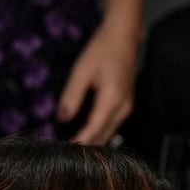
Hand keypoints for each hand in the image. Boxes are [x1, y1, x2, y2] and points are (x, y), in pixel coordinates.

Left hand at [57, 22, 138, 144]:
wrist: (124, 38)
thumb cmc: (102, 50)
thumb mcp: (82, 70)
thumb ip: (72, 95)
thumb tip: (62, 118)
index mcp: (113, 99)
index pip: (94, 129)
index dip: (80, 142)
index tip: (64, 152)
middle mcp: (124, 108)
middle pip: (104, 136)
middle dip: (85, 145)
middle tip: (63, 152)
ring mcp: (127, 108)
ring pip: (109, 133)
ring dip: (92, 140)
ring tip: (71, 145)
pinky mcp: (126, 106)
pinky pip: (112, 126)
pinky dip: (98, 132)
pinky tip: (83, 133)